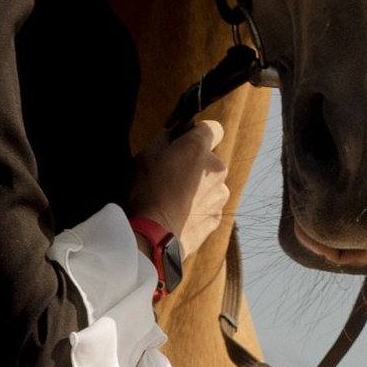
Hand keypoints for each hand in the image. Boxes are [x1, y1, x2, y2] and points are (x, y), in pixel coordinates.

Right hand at [133, 116, 231, 271]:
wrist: (155, 238)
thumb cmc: (147, 194)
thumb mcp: (145, 156)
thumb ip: (164, 139)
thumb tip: (172, 134)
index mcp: (199, 149)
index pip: (212, 128)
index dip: (198, 133)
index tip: (185, 142)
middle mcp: (217, 169)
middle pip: (209, 160)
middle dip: (194, 165)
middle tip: (171, 177)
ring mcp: (220, 195)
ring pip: (210, 184)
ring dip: (197, 188)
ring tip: (174, 201)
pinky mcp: (217, 217)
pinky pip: (209, 206)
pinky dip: (197, 208)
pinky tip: (179, 215)